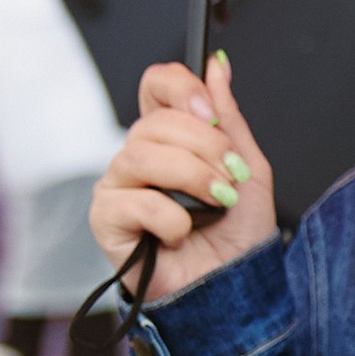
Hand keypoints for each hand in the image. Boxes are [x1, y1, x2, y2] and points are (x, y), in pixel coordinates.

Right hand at [90, 51, 277, 299]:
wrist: (233, 290)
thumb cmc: (238, 236)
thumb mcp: (248, 169)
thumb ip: (230, 118)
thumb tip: (217, 64)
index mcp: (171, 137)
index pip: (156, 85)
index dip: (180, 88)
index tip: (211, 112)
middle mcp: (139, 155)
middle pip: (155, 121)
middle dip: (204, 146)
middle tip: (230, 177)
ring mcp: (119, 185)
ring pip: (142, 154)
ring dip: (193, 178)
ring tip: (217, 202)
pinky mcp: (106, 220)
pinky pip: (135, 201)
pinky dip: (171, 218)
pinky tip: (181, 235)